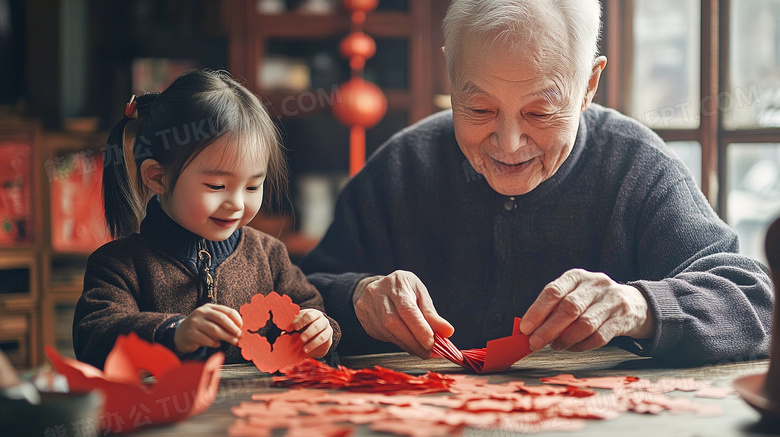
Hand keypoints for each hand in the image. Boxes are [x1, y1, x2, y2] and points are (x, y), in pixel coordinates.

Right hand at [174, 304, 242, 354]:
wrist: (181, 334)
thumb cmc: (201, 327)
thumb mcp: (211, 320)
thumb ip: (223, 322)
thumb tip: (240, 330)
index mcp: (209, 307)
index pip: (227, 311)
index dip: (237, 319)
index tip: (242, 327)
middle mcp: (201, 312)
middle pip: (222, 319)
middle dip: (233, 328)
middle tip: (240, 335)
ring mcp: (194, 322)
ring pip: (215, 330)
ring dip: (227, 337)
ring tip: (234, 342)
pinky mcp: (190, 333)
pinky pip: (206, 340)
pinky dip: (214, 343)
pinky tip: (218, 345)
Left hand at [291, 308, 332, 357]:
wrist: (317, 335)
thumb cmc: (304, 327)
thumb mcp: (298, 325)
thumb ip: (292, 327)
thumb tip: (283, 332)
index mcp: (314, 314)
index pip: (309, 316)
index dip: (301, 322)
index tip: (294, 328)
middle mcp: (322, 321)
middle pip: (317, 326)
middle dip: (308, 333)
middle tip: (301, 339)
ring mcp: (328, 330)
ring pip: (322, 336)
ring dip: (313, 343)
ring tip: (304, 349)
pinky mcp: (329, 341)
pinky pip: (324, 345)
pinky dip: (315, 348)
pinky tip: (307, 351)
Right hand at [353, 270, 453, 357]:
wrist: (377, 288)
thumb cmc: (404, 290)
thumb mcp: (420, 294)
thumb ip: (432, 314)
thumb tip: (447, 332)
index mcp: (396, 283)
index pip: (406, 309)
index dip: (419, 328)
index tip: (432, 343)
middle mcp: (378, 293)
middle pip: (394, 323)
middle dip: (414, 342)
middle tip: (430, 353)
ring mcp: (368, 307)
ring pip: (388, 333)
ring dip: (408, 345)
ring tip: (423, 351)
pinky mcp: (365, 320)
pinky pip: (384, 337)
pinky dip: (400, 343)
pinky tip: (409, 344)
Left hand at [519, 269, 654, 351]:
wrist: (635, 304)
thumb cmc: (593, 301)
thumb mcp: (574, 294)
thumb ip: (554, 308)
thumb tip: (529, 329)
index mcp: (577, 276)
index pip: (553, 291)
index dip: (537, 311)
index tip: (525, 328)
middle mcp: (595, 285)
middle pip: (569, 308)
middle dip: (548, 329)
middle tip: (535, 343)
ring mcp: (611, 301)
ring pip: (585, 324)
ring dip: (566, 339)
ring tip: (555, 346)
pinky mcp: (622, 319)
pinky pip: (599, 337)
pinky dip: (582, 345)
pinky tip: (573, 347)